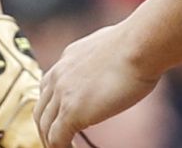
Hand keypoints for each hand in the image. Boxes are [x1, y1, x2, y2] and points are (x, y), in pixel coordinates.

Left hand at [36, 23, 157, 147]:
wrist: (139, 45)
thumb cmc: (138, 44)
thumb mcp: (113, 46)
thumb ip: (105, 59)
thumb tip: (118, 64)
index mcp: (68, 58)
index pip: (49, 86)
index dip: (53, 106)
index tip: (61, 117)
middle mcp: (59, 74)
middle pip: (41, 109)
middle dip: (47, 127)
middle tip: (58, 139)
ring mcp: (63, 94)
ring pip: (45, 127)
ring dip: (52, 141)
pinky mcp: (71, 111)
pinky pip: (57, 138)